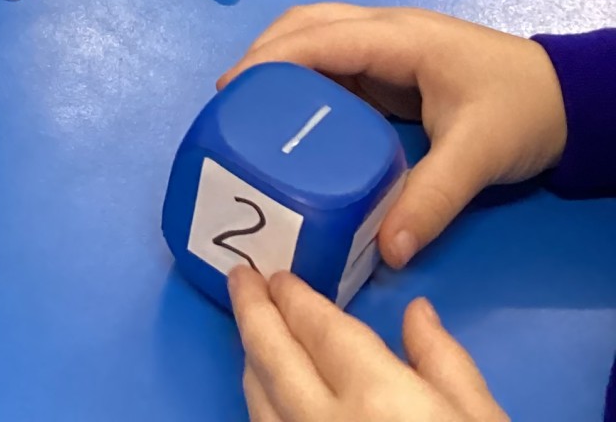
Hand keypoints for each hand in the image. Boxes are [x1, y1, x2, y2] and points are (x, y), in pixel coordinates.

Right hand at [220, 5, 567, 267]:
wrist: (568, 98)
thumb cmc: (521, 111)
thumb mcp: (477, 155)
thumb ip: (431, 199)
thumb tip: (389, 252)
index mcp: (397, 39)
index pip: (318, 38)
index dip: (269, 60)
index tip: (229, 91)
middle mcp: (384, 32)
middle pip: (306, 24)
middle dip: (262, 55)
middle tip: (228, 103)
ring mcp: (389, 46)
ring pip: (317, 36)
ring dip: (279, 61)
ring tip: (248, 107)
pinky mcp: (394, 66)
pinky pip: (335, 61)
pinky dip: (303, 76)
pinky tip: (290, 112)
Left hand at [230, 269, 506, 420]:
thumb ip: (445, 364)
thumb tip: (417, 313)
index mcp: (374, 395)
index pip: (318, 329)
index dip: (294, 299)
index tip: (277, 277)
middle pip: (273, 358)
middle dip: (253, 315)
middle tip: (240, 282)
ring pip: (260, 404)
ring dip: (252, 362)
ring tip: (252, 336)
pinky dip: (261, 411)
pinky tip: (267, 400)